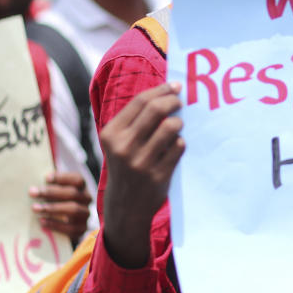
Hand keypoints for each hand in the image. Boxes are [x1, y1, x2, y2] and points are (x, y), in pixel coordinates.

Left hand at [30, 171, 91, 240]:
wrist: (65, 225)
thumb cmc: (56, 202)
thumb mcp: (55, 190)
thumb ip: (50, 180)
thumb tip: (44, 165)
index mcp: (81, 187)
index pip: (77, 179)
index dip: (62, 178)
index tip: (45, 178)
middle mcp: (87, 199)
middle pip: (72, 193)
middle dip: (51, 192)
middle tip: (32, 193)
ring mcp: (85, 214)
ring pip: (73, 209)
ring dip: (52, 208)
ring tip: (34, 208)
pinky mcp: (81, 229)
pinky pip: (70, 227)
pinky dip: (55, 224)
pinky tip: (41, 221)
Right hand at [100, 82, 183, 268]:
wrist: (125, 206)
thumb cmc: (126, 166)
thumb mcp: (119, 143)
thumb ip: (135, 120)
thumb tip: (166, 90)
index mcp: (111, 134)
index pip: (140, 101)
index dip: (161, 90)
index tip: (175, 86)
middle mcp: (123, 147)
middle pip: (156, 110)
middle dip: (173, 101)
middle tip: (181, 101)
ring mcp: (141, 162)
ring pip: (171, 127)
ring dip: (179, 122)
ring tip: (178, 126)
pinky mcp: (158, 175)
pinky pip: (179, 147)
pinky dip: (181, 142)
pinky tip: (176, 146)